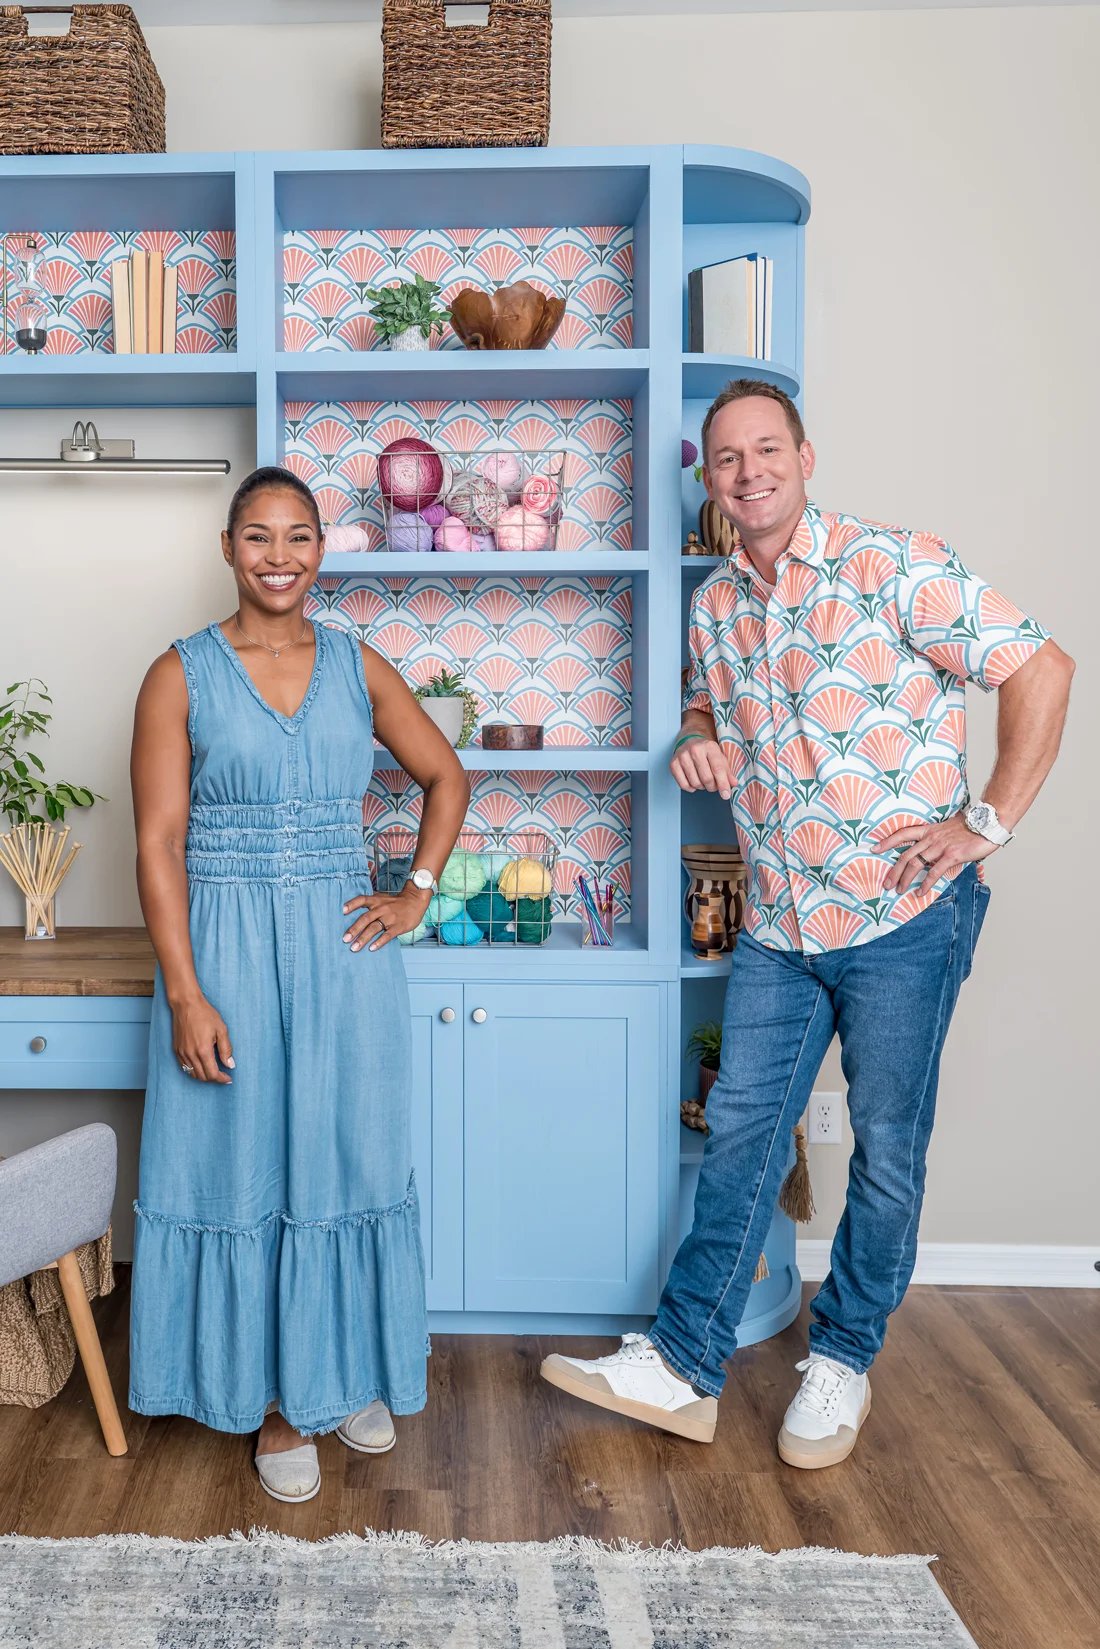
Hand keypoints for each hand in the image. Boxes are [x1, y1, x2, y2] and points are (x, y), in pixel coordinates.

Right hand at [171, 995, 233, 1082]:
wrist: (186, 1004)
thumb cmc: (205, 1014)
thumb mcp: (221, 1029)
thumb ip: (226, 1049)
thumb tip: (230, 1065)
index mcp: (203, 1050)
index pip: (213, 1074)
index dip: (222, 1079)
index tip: (228, 1078)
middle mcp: (191, 1054)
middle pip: (203, 1077)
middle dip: (214, 1079)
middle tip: (223, 1075)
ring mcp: (182, 1053)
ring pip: (193, 1074)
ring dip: (204, 1076)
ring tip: (213, 1071)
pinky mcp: (176, 1050)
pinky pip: (184, 1067)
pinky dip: (194, 1070)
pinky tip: (201, 1065)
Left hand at [342, 885, 431, 951]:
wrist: (416, 900)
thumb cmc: (396, 902)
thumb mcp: (383, 898)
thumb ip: (371, 902)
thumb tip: (354, 907)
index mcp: (377, 901)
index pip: (362, 900)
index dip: (352, 904)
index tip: (343, 911)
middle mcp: (382, 909)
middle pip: (366, 918)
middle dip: (354, 929)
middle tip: (345, 939)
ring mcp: (390, 918)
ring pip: (374, 928)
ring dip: (363, 938)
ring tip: (354, 948)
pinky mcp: (398, 926)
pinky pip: (387, 935)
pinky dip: (379, 942)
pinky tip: (372, 948)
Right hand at [671, 734, 733, 800]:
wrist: (690, 740)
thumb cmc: (707, 751)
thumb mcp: (720, 757)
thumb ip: (727, 771)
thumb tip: (733, 784)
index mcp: (710, 746)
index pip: (718, 769)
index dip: (723, 784)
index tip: (726, 794)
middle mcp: (695, 749)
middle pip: (706, 778)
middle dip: (712, 787)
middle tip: (713, 785)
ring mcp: (682, 756)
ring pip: (695, 783)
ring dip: (701, 787)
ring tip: (703, 781)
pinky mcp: (673, 764)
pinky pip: (683, 785)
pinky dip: (691, 788)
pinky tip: (693, 781)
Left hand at [876, 811, 995, 894]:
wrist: (987, 824)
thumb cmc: (970, 828)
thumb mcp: (948, 829)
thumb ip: (937, 839)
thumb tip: (931, 851)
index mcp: (929, 830)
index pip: (903, 834)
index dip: (887, 841)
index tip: (874, 848)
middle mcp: (931, 838)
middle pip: (906, 855)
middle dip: (894, 871)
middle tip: (886, 884)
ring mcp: (940, 846)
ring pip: (916, 864)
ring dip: (905, 879)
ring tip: (899, 890)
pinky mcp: (951, 855)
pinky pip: (934, 872)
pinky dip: (926, 883)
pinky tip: (920, 892)